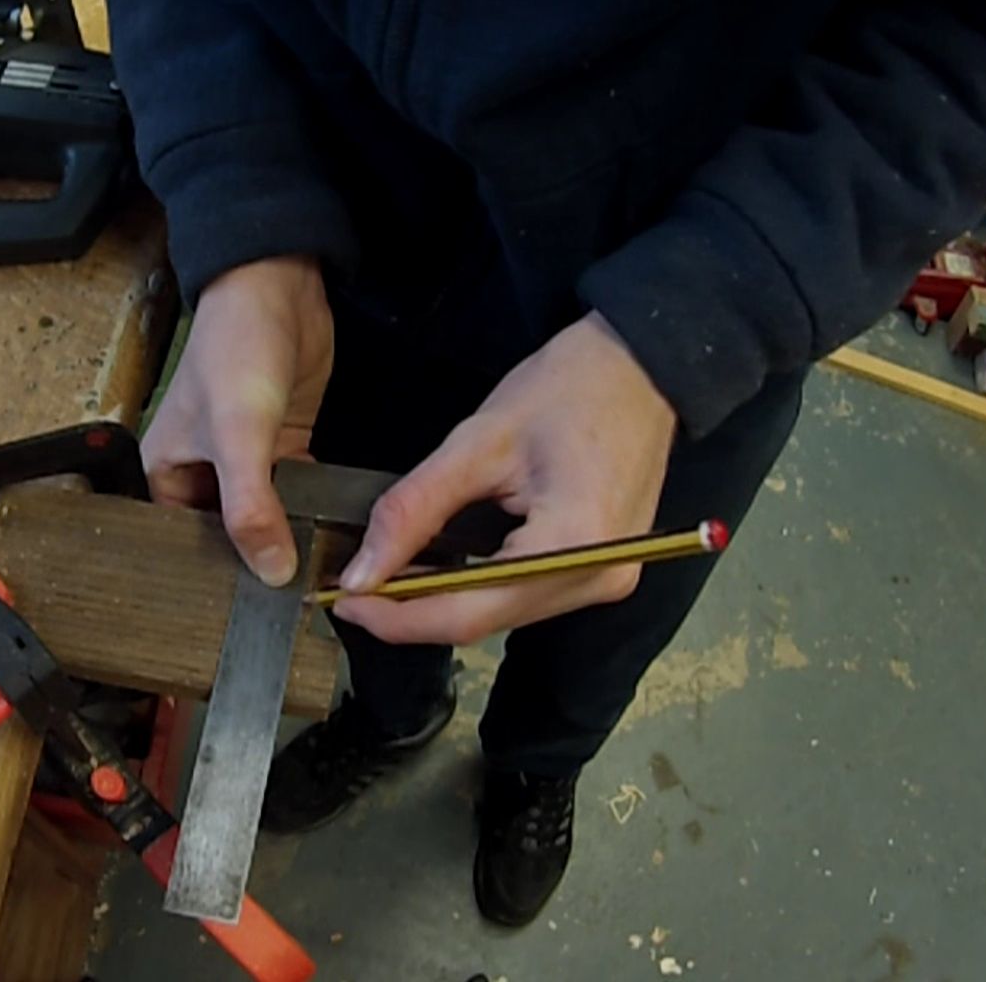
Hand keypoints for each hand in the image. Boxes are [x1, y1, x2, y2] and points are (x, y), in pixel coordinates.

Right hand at [142, 256, 334, 585]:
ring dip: (289, 540)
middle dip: (255, 562)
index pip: (182, 546)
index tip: (248, 614)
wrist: (278, 286)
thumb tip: (270, 572)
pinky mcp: (285, 446)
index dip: (212, 577)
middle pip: (227, 537)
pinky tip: (334, 537)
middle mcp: (202, 472)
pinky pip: (296, 493)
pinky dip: (311, 510)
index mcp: (166, 472)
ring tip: (318, 582)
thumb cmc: (234, 349)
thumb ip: (250, 507)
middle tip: (292, 608)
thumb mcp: (237, 435)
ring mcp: (247, 461)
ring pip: (267, 519)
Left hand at [331, 312, 676, 643]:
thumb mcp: (477, 442)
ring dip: (444, 602)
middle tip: (353, 590)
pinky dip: (478, 587)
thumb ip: (414, 511)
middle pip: (487, 620)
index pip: (471, 611)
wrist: (642, 366)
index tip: (343, 603)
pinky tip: (440, 568)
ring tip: (387, 578)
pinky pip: (527, 595)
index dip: (400, 617)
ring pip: (504, 614)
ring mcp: (607, 579)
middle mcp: (598, 578)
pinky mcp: (603, 568)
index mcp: (575, 546)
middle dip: (414, 612)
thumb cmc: (568, 387)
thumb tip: (362, 573)